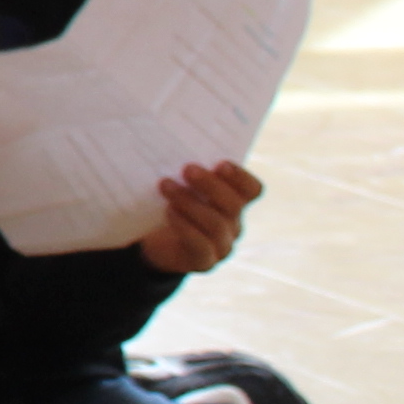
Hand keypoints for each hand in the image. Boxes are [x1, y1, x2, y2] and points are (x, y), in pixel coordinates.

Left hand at [137, 159, 260, 275]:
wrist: (152, 244)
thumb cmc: (166, 205)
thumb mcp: (178, 185)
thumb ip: (184, 171)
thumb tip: (169, 141)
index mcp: (234, 202)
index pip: (251, 190)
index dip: (240, 177)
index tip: (220, 163)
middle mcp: (234, 224)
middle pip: (234, 205)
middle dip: (211, 185)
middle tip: (187, 169)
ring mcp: (222, 246)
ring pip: (216, 224)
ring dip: (190, 202)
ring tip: (166, 186)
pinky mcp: (204, 262)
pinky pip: (201, 245)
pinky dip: (185, 225)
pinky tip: (169, 211)